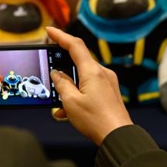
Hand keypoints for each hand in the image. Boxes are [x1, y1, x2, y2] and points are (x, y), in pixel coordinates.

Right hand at [46, 27, 131, 145]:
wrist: (118, 136)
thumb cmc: (96, 120)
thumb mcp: (71, 102)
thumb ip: (61, 84)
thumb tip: (57, 74)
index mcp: (93, 71)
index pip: (75, 45)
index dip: (60, 36)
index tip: (49, 31)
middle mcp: (102, 73)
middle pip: (78, 61)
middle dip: (62, 66)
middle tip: (49, 69)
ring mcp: (107, 82)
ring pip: (82, 77)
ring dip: (68, 86)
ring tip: (57, 102)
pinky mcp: (109, 92)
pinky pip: (89, 87)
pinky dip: (77, 94)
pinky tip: (67, 111)